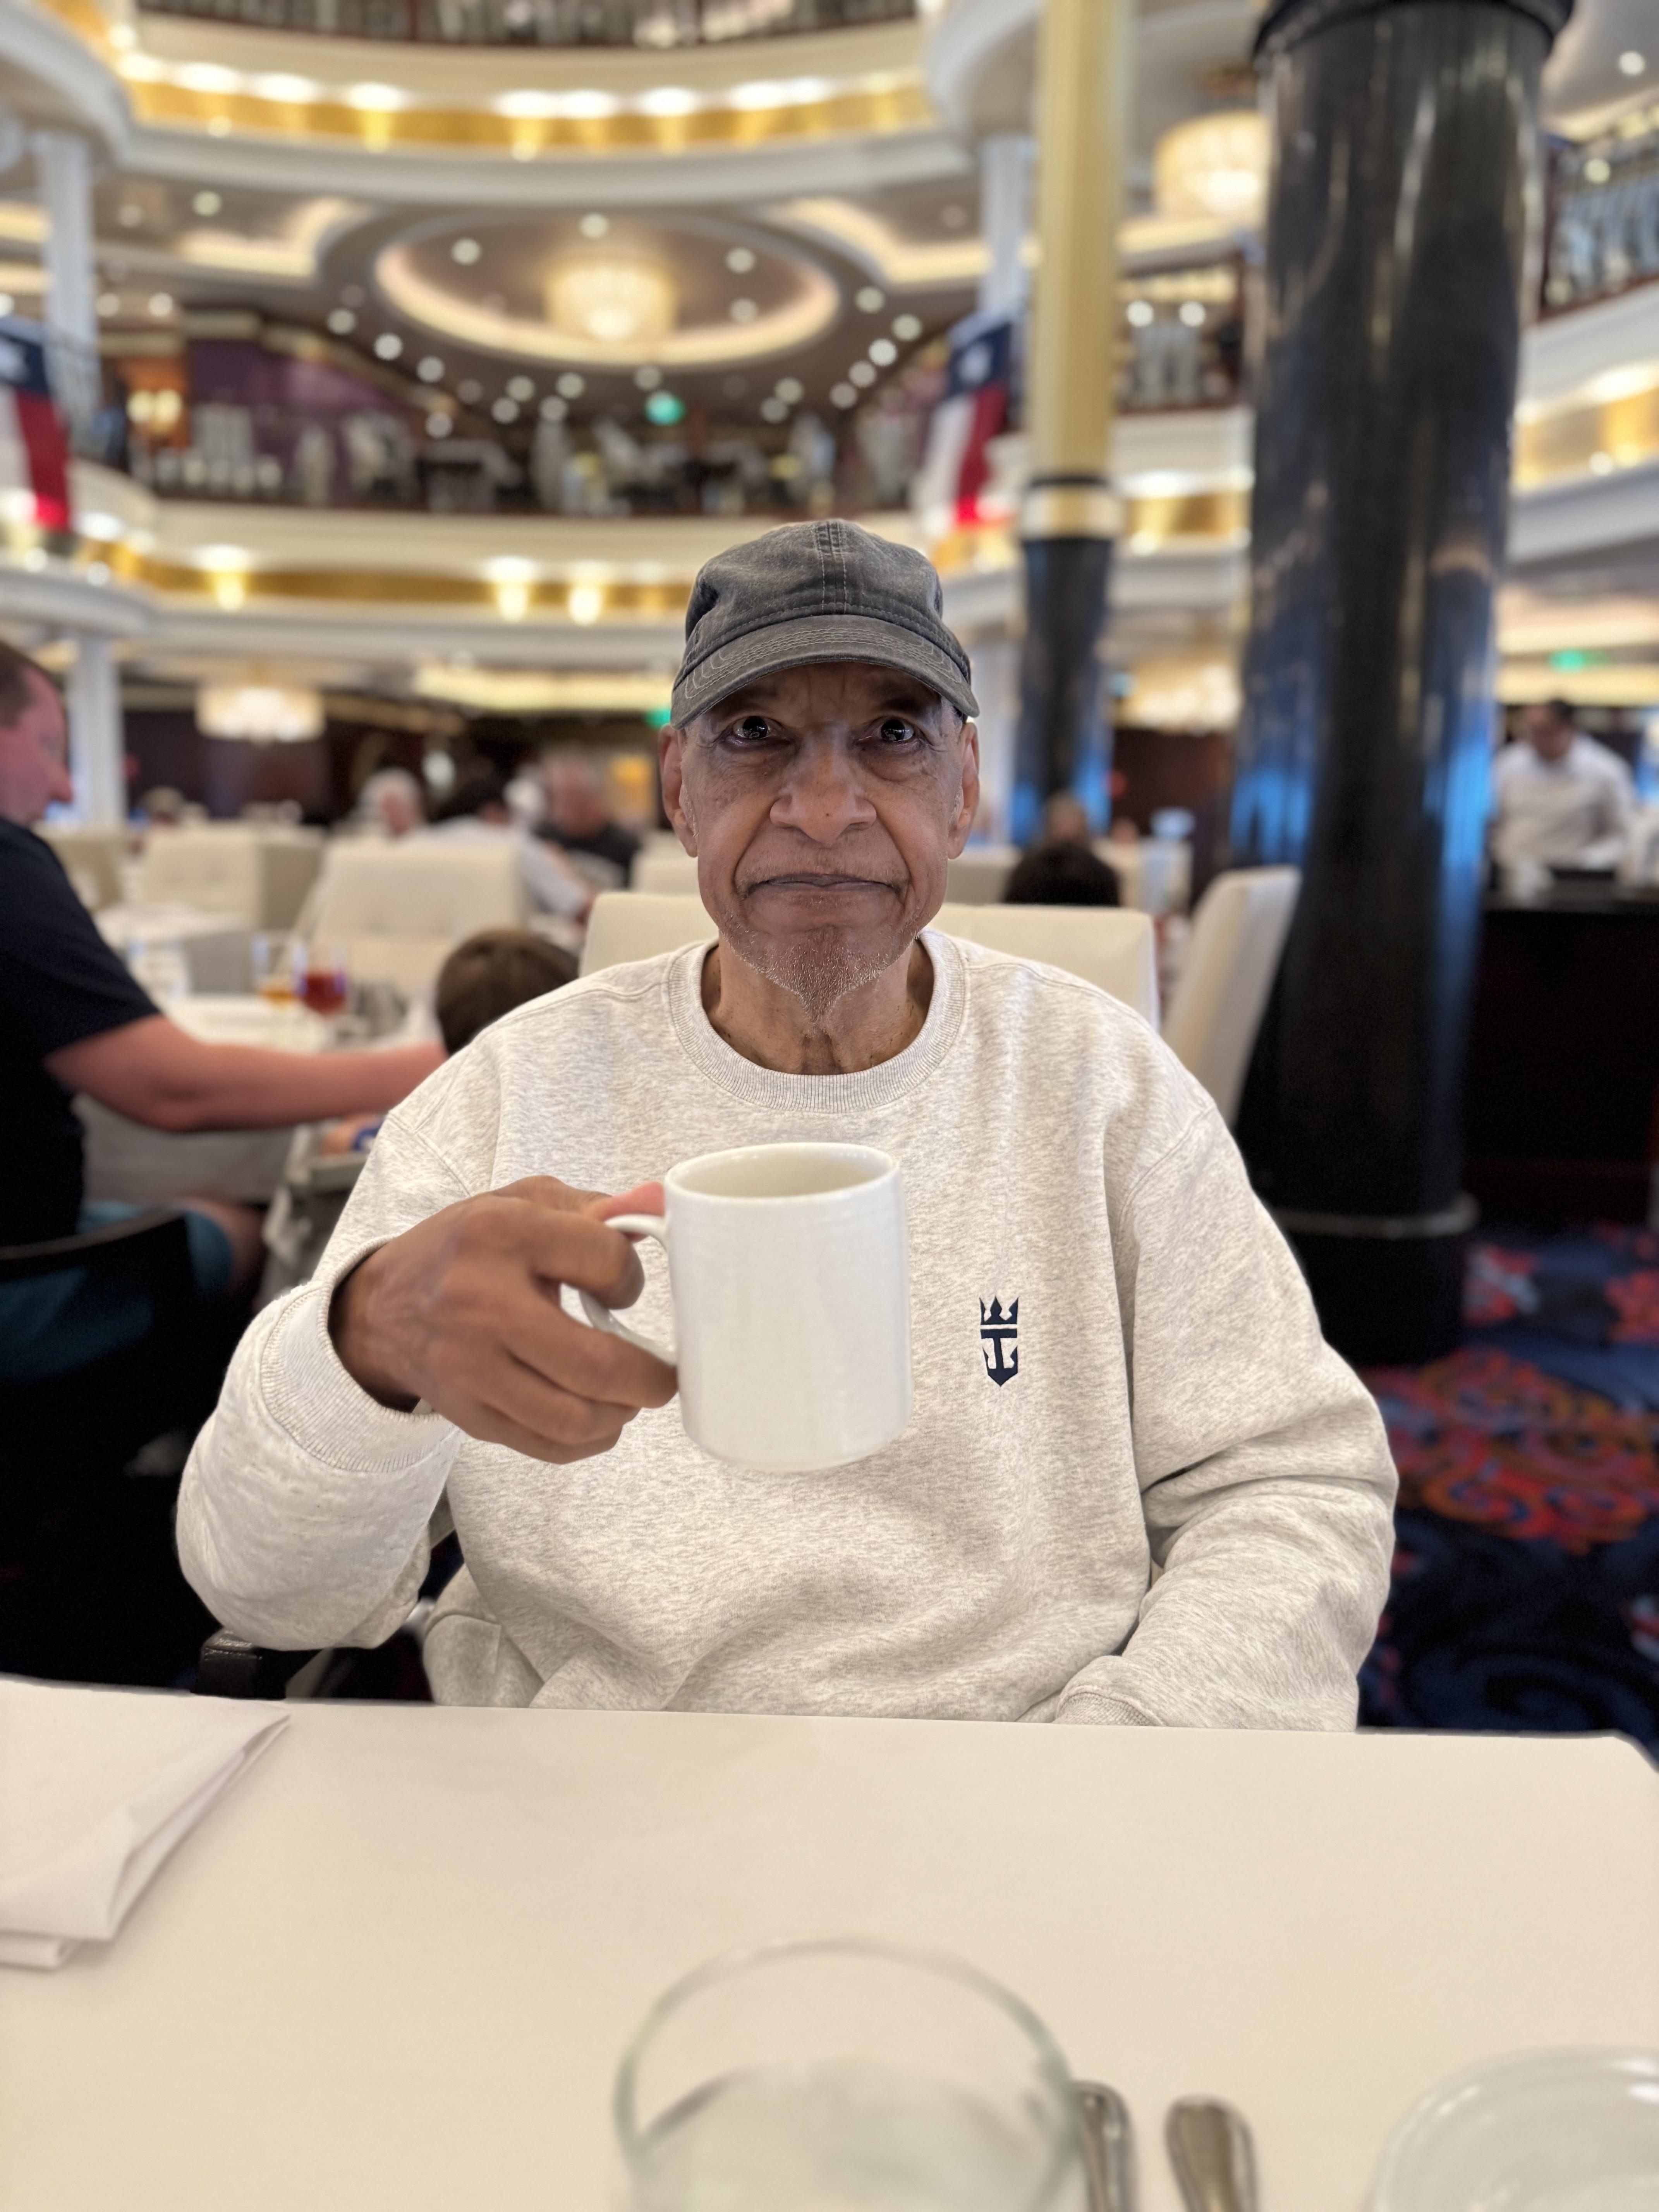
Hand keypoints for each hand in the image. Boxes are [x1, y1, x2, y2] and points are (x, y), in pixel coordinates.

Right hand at [329, 1176, 676, 1462]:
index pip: (604, 1261)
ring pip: (575, 1418)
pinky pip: (549, 1446)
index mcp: (499, 1234)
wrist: (383, 1308)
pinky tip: (596, 1415)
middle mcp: (480, 1303)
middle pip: (595, 1363)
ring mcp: (471, 1368)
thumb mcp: (524, 1203)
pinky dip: (589, 1439)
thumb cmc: (467, 1250)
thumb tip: (660, 1204)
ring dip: (622, 1412)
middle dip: (650, 1376)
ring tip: (628, 1393)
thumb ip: (598, 1207)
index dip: (631, 1276)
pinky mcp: (469, 1415)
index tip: (621, 1284)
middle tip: (663, 1372)